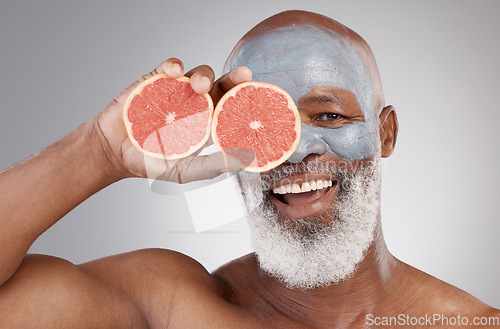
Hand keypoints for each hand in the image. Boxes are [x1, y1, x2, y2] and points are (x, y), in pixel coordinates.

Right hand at [90, 58, 251, 182]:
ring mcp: (176, 91)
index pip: (231, 109)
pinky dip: (172, 65)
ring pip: (196, 74)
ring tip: (199, 85)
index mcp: (207, 124)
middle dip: (233, 78)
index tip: (258, 95)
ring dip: (202, 75)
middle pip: (220, 86)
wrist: (114, 153)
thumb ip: (212, 166)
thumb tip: (243, 161)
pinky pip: (167, 67)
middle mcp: (195, 105)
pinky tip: (174, 71)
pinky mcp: (155, 81)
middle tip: (242, 75)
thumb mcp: (185, 170)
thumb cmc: (151, 162)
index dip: (245, 100)